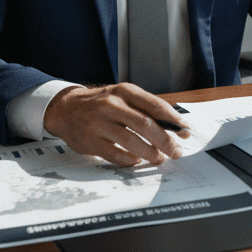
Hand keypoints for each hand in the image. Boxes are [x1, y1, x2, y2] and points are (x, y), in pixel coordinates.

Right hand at [43, 83, 190, 166]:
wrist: (66, 108)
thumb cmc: (102, 104)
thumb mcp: (123, 97)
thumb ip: (145, 108)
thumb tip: (175, 126)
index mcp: (125, 91)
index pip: (155, 106)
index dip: (173, 120)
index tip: (185, 132)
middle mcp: (111, 105)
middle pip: (145, 124)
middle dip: (165, 140)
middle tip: (176, 151)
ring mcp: (99, 123)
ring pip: (131, 140)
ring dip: (149, 152)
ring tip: (159, 158)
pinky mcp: (90, 141)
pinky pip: (115, 154)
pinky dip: (130, 159)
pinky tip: (137, 160)